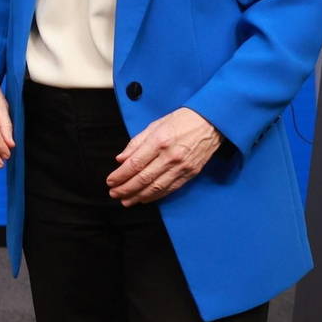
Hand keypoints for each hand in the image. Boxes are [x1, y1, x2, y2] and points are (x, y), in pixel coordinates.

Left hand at [107, 107, 223, 206]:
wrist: (211, 123)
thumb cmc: (180, 121)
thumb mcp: (154, 125)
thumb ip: (136, 143)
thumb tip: (121, 159)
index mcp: (159, 141)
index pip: (135, 164)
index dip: (121, 175)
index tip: (110, 181)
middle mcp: (170, 156)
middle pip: (144, 178)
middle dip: (126, 188)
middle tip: (113, 194)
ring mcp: (182, 167)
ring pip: (156, 187)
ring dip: (138, 196)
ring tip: (126, 201)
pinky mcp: (190, 173)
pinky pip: (170, 188)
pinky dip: (156, 196)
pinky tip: (144, 199)